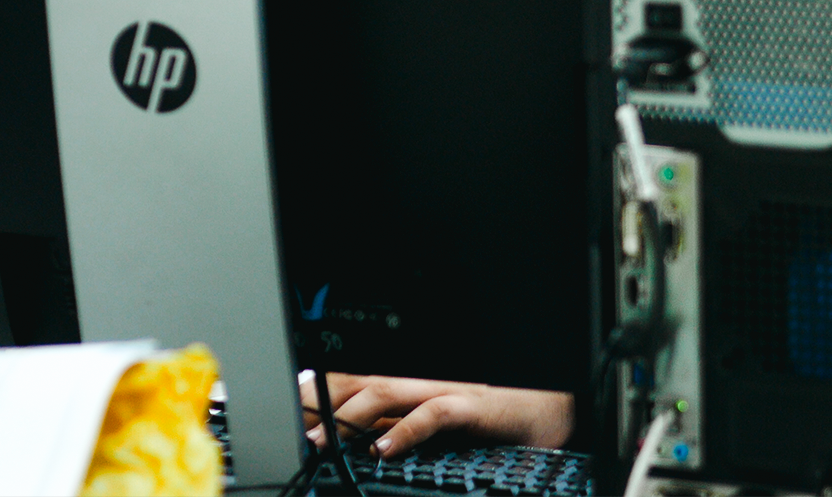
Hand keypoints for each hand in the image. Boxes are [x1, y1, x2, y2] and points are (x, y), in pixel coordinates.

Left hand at [301, 371, 573, 458]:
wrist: (545, 411)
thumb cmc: (489, 420)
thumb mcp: (431, 424)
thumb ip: (394, 428)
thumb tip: (353, 444)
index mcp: (410, 383)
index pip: (353, 380)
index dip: (317, 391)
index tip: (286, 407)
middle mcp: (421, 381)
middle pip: (359, 382)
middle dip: (321, 402)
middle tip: (291, 425)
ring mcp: (444, 390)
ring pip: (387, 392)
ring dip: (350, 417)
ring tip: (323, 440)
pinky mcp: (469, 408)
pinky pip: (432, 416)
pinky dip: (405, 432)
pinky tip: (382, 450)